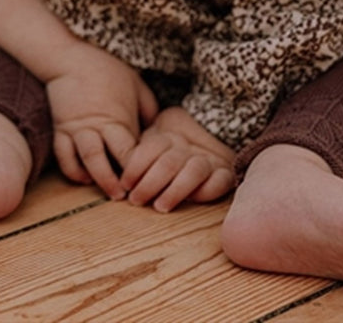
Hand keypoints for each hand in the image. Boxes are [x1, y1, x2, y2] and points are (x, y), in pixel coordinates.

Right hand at [45, 41, 157, 199]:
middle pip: (110, 160)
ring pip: (87, 161)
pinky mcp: (61, 129)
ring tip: (111, 193)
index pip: (131, 151)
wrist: (71, 58)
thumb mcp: (136, 84)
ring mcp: (77, 129)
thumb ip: (148, 108)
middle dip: (120, 181)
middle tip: (131, 197)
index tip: (151, 179)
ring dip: (99, 180)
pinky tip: (84, 179)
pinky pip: (64, 156)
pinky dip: (73, 171)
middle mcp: (98, 126)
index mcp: (119, 117)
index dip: (141, 168)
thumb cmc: (108, 69)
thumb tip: (157, 130)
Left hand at [120, 106, 235, 212]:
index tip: (125, 185)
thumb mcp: (152, 150)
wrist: (211, 135)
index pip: (152, 147)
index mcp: (168, 137)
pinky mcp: (224, 174)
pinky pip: (220, 180)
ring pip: (194, 169)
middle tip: (137, 200)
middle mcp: (188, 147)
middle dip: (150, 182)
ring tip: (160, 207)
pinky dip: (208, 190)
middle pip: (169, 161)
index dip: (136, 166)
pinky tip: (194, 200)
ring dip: (176, 189)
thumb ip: (139, 158)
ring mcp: (208, 159)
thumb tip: (119, 182)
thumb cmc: (168, 155)